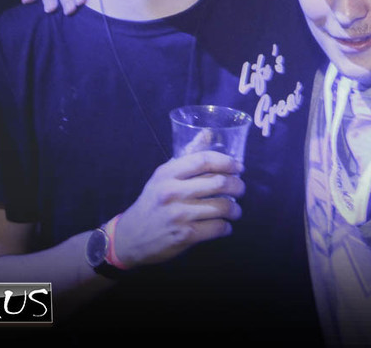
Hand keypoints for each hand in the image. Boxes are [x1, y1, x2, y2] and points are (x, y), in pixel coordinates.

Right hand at [111, 151, 244, 266]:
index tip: (239, 167)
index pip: (204, 160)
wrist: (130, 238)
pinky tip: (224, 226)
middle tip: (241, 189)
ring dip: (235, 209)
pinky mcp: (185, 235)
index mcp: (168, 173)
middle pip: (219, 182)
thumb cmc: (152, 203)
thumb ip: (187, 157)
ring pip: (222, 206)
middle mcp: (173, 192)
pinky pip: (217, 228)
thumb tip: (209, 133)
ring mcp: (179, 214)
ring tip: (235, 211)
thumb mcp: (163, 177)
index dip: (227, 162)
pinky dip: (226, 227)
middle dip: (237, 186)